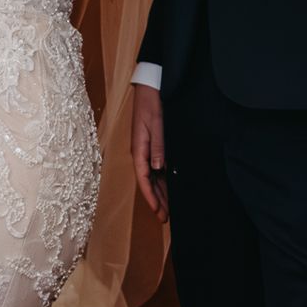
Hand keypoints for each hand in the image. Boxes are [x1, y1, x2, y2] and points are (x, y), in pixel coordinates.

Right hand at [131, 83, 167, 222]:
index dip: (151, 197)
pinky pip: (155, 168)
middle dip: (155, 200)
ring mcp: (145, 150)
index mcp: (138, 149)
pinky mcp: (150, 146)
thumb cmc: (151, 104)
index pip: (144, 179)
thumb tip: (158, 167)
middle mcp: (140, 153)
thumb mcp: (156, 124)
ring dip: (159, 192)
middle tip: (165, 217)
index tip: (158, 211)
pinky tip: (168, 188)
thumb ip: (157, 146)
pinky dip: (161, 180)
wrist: (149, 88)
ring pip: (152, 177)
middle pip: (147, 182)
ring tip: (166, 208)